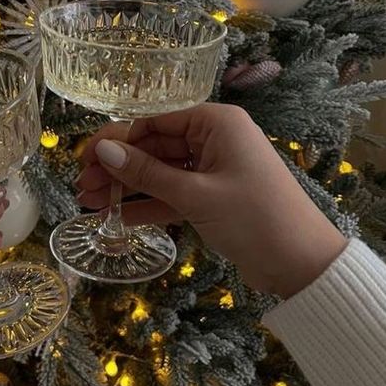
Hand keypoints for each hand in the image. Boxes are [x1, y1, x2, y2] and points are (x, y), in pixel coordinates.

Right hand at [77, 104, 346, 298]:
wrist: (303, 265)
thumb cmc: (254, 217)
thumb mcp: (196, 194)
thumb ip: (147, 173)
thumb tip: (102, 150)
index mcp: (215, 123)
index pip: (153, 121)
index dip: (116, 139)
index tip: (84, 159)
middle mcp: (213, 139)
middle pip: (153, 147)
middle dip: (117, 167)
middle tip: (81, 185)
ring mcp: (213, 170)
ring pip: (159, 173)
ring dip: (126, 188)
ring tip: (89, 203)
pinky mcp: (212, 198)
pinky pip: (172, 195)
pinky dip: (147, 205)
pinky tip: (116, 217)